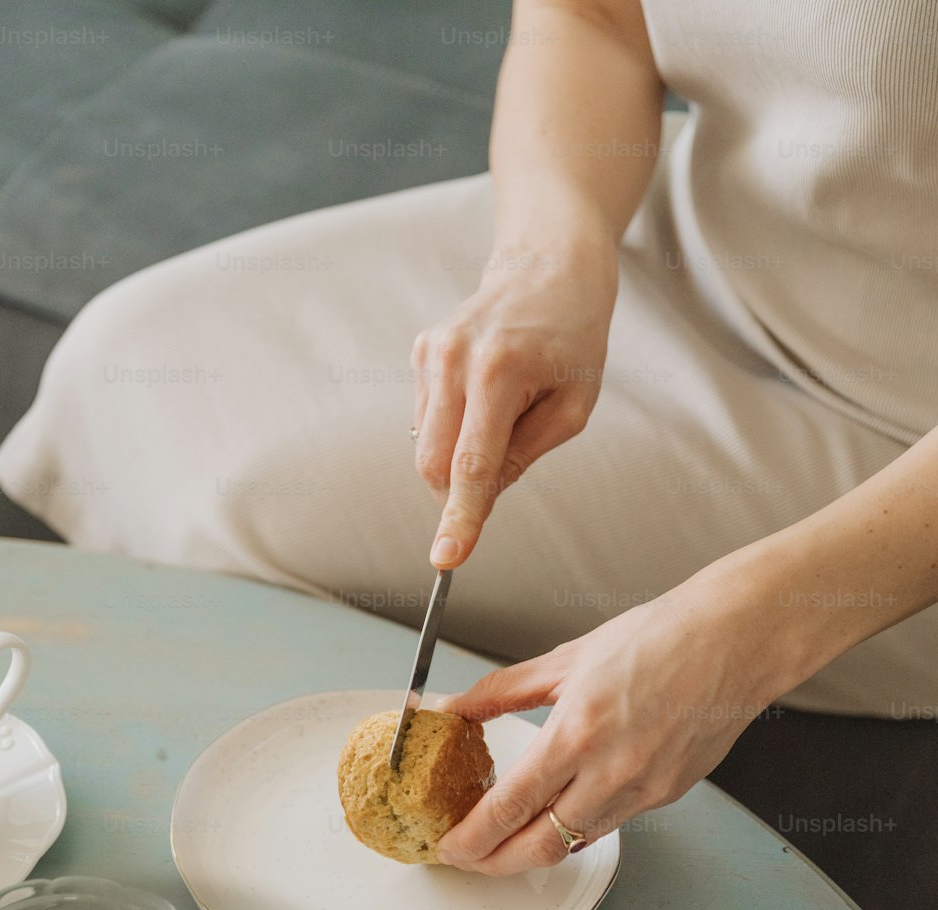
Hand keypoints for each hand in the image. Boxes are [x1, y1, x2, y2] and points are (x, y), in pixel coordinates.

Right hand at [412, 233, 616, 567]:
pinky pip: (426, 419)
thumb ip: (525, 453)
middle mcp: (454, 359)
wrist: (548, 267)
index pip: (472, 464)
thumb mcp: (574, 406)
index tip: (446, 559)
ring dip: (459, 455)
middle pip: (433, 463)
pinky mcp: (420, 352)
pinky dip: (453, 429)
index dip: (460, 517)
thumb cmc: (574, 338)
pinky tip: (485, 399)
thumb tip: (481, 494)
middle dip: (457, 493)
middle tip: (497, 481)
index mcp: (500, 372)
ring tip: (504, 415)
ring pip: (425, 445)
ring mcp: (431, 353)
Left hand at [435, 581, 781, 875]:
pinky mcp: (668, 795)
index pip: (508, 808)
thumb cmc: (661, 637)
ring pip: (575, 842)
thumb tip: (457, 707)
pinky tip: (558, 814)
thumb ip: (504, 690)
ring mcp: (644, 790)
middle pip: (537, 847)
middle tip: (467, 857)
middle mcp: (611, 772)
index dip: (470, 838)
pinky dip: (576, 827)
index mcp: (577, 733)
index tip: (448, 845)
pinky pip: (610, 824)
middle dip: (493, 863)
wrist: (737, 639)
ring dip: (533, 850)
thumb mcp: (568, 657)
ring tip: (503, 840)